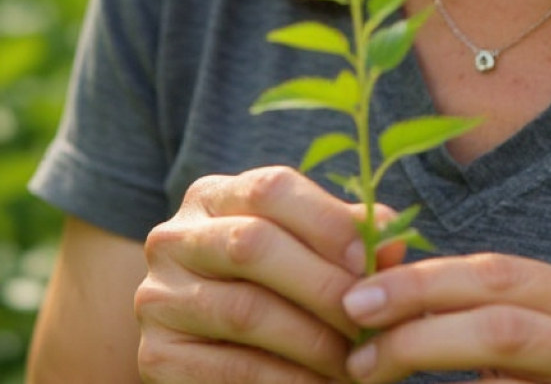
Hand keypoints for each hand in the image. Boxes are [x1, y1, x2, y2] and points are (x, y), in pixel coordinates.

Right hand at [135, 166, 403, 383]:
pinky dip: (286, 379)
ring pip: (244, 310)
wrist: (220, 352)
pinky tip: (321, 383)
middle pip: (253, 245)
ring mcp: (158, 296)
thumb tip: (392, 240)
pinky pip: (230, 369)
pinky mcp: (155, 357)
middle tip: (370, 315)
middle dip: (323, 284)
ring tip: (356, 356)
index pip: (271, 187)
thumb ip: (349, 236)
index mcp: (215, 195)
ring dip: (311, 338)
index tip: (374, 258)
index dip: (326, 221)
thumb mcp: (310, 247)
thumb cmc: (282, 284)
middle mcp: (175, 237)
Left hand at [341, 252, 550, 383]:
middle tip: (358, 337)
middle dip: (419, 320)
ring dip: (425, 358)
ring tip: (372, 368)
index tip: (360, 296)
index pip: (501, 274)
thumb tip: (381, 293)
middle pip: (503, 321)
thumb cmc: (545, 383)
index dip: (425, 281)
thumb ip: (477, 309)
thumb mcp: (527, 335)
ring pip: (504, 367)